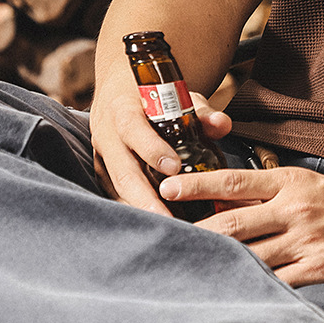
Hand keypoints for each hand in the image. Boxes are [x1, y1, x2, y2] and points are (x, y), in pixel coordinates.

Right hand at [89, 72, 231, 214]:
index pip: (133, 129)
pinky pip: (115, 196)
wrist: (118, 92)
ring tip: (166, 230)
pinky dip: (134, 211)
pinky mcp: (103, 174)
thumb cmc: (152, 97)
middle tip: (168, 220)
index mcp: (123, 110)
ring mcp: (102, 158)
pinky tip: (155, 226)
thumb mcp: (177, 96)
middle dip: (144, 198)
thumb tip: (222, 124)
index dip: (151, 149)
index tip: (174, 167)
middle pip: (122, 171)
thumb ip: (201, 112)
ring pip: (116, 189)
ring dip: (140, 210)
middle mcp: (107, 136)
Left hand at [159, 166, 323, 284]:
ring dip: (217, 267)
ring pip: (249, 258)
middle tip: (162, 240)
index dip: (197, 185)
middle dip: (194, 234)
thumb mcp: (308, 185)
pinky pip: (276, 283)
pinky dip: (251, 290)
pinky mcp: (318, 270)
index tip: (166, 188)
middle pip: (232, 224)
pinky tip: (228, 298)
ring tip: (186, 275)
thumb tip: (224, 202)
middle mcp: (294, 209)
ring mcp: (306, 241)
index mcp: (290, 183)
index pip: (234, 181)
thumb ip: (270, 193)